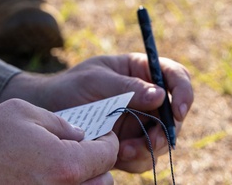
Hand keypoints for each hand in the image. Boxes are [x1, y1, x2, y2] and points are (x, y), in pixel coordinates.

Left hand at [0, 54, 193, 172]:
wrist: (48, 112)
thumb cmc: (70, 87)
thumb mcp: (95, 80)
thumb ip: (126, 87)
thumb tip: (160, 95)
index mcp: (140, 72)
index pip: (175, 77)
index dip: (183, 91)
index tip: (177, 109)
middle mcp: (146, 98)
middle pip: (174, 115)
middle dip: (165, 131)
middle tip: (150, 142)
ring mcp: (140, 123)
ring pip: (162, 140)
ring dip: (148, 150)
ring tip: (122, 151)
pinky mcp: (131, 144)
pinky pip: (144, 157)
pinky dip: (135, 160)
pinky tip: (115, 157)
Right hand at [0, 98, 118, 184]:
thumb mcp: (23, 112)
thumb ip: (60, 124)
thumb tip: (80, 136)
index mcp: (63, 163)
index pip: (106, 156)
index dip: (108, 141)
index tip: (103, 135)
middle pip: (103, 182)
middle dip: (98, 164)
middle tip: (84, 149)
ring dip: (84, 179)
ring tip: (66, 163)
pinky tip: (46, 174)